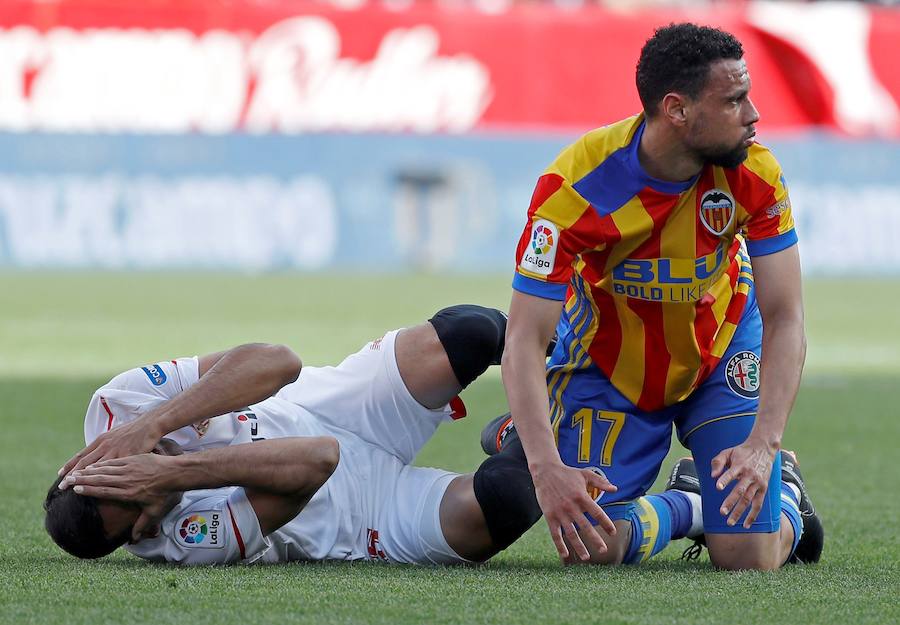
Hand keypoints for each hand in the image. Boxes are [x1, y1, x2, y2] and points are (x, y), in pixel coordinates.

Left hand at [59, 417, 162, 478]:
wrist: (149, 424)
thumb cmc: (134, 430)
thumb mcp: (115, 434)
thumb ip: (106, 444)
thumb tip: (99, 453)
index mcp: (101, 440)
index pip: (82, 454)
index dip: (70, 465)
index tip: (60, 474)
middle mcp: (105, 445)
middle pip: (84, 462)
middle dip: (72, 475)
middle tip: (62, 486)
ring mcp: (115, 451)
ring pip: (96, 467)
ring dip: (84, 478)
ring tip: (74, 488)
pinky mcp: (126, 456)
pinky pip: (113, 468)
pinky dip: (104, 476)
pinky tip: (98, 485)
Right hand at [62, 453, 181, 541]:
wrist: (175, 473)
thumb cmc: (164, 493)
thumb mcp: (154, 512)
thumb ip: (142, 526)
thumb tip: (134, 541)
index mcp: (128, 493)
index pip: (105, 491)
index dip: (90, 490)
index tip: (76, 490)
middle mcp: (126, 480)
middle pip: (100, 479)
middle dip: (83, 479)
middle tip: (68, 480)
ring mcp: (129, 468)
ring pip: (105, 469)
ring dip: (89, 471)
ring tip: (75, 472)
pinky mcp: (133, 460)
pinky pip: (114, 462)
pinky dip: (102, 464)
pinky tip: (92, 465)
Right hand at [531, 461, 616, 560]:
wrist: (545, 471)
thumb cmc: (567, 473)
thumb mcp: (585, 474)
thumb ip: (601, 482)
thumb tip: (615, 489)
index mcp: (581, 496)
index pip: (597, 513)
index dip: (606, 523)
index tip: (613, 532)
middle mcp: (571, 506)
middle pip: (585, 526)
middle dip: (595, 539)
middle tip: (604, 550)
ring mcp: (560, 512)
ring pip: (571, 533)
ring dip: (579, 546)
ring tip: (586, 557)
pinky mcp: (549, 516)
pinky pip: (555, 534)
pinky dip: (560, 545)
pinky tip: (565, 555)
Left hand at [710, 437, 777, 527]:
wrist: (763, 448)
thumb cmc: (742, 452)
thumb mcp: (728, 452)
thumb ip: (717, 462)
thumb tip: (712, 476)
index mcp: (740, 465)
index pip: (731, 473)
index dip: (725, 480)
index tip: (718, 487)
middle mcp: (750, 475)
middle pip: (740, 490)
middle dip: (731, 502)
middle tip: (722, 512)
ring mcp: (758, 483)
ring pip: (748, 500)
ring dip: (740, 512)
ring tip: (730, 522)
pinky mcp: (763, 488)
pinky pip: (758, 504)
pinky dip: (753, 515)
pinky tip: (746, 524)